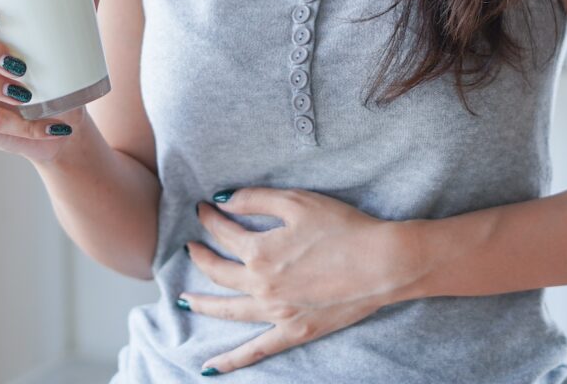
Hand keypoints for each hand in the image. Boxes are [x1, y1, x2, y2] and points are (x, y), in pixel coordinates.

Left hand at [181, 187, 424, 374]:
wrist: (382, 263)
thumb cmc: (344, 227)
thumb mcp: (298, 202)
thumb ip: (255, 199)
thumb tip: (223, 201)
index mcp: (260, 251)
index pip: (224, 233)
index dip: (210, 219)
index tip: (204, 209)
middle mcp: (261, 285)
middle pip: (218, 271)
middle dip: (200, 256)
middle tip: (191, 247)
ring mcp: (276, 312)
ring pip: (227, 311)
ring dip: (202, 304)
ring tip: (184, 300)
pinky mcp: (294, 331)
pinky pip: (256, 350)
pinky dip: (230, 361)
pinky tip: (209, 368)